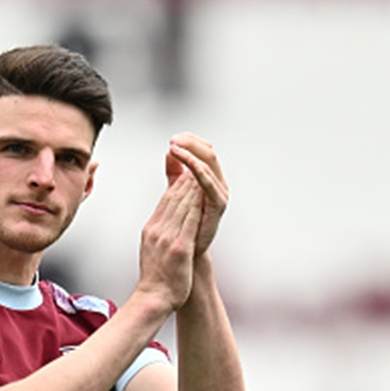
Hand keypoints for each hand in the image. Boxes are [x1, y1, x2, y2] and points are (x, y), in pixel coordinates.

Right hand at [137, 170, 203, 311]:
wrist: (154, 298)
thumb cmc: (156, 278)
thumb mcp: (152, 250)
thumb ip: (159, 233)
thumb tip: (164, 222)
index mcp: (151, 230)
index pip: (164, 201)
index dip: (176, 185)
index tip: (187, 173)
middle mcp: (157, 230)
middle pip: (172, 198)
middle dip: (185, 180)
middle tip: (196, 164)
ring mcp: (167, 238)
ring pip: (181, 205)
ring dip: (192, 186)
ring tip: (201, 172)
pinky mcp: (179, 247)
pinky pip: (189, 220)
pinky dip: (196, 204)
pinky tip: (204, 194)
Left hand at [168, 133, 227, 256]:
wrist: (186, 251)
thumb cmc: (182, 224)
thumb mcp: (176, 192)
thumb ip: (174, 172)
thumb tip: (169, 151)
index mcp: (208, 178)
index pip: (203, 150)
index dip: (189, 142)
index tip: (172, 139)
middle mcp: (217, 183)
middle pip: (208, 154)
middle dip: (190, 144)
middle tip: (174, 141)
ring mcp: (219, 193)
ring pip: (209, 165)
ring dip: (191, 154)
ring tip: (175, 149)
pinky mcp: (218, 205)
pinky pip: (209, 184)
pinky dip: (199, 172)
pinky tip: (189, 165)